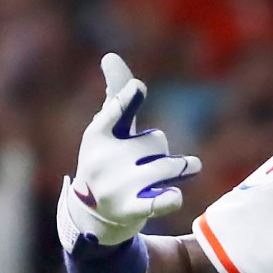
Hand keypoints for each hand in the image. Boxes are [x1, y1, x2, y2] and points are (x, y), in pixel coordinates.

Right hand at [55, 53, 200, 251]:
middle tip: (143, 163)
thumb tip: (111, 56)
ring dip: (178, 169)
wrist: (94, 215)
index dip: (128, 99)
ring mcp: (118, 187)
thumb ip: (116, 96)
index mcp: (97, 135)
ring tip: (176, 173)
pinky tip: (173, 194)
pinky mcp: (132, 210)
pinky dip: (170, 198)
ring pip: (169, 166)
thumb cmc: (106, 162)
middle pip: (157, 141)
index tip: (138, 88)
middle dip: (159, 151)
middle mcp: (105, 161)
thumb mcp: (107, 130)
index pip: (115, 112)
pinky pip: (161, 201)